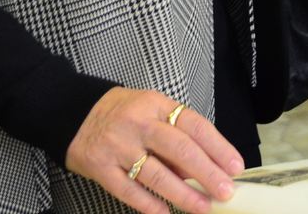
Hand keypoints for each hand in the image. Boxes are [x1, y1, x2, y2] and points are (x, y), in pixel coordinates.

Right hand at [65, 87, 243, 213]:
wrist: (72, 114)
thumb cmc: (122, 114)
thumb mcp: (151, 112)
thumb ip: (175, 137)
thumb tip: (204, 169)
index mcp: (156, 104)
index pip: (194, 125)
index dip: (217, 146)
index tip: (235, 166)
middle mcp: (138, 123)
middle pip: (179, 149)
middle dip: (206, 172)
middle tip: (225, 191)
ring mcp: (118, 147)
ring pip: (156, 174)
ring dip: (183, 194)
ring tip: (203, 207)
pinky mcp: (101, 168)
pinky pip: (129, 191)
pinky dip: (149, 205)